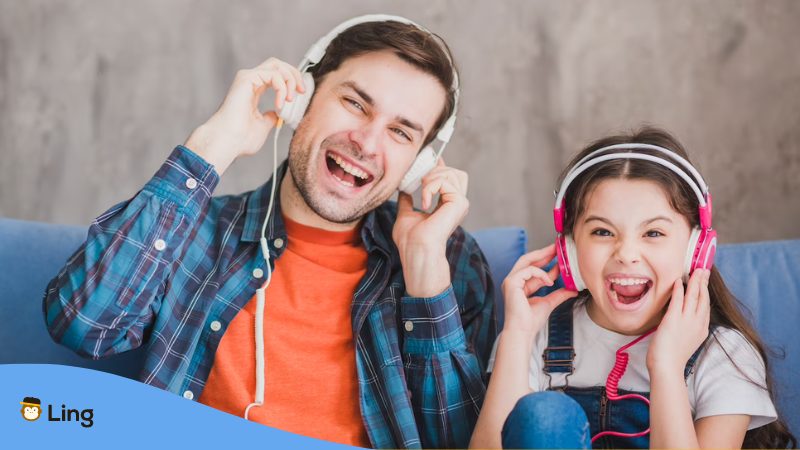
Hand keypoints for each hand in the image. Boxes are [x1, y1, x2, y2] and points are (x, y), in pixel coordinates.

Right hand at [184, 57, 305, 174]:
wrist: (227, 142)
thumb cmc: (240, 138)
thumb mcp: (263, 126)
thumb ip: (271, 117)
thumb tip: (278, 114)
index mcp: (253, 90)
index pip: (276, 74)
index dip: (291, 80)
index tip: (301, 93)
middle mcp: (250, 81)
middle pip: (277, 64)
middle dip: (293, 74)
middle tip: (301, 90)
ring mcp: (247, 78)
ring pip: (276, 66)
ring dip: (290, 81)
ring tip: (290, 99)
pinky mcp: (246, 78)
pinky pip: (273, 75)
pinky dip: (282, 87)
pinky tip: (281, 103)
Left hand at [392, 158, 468, 296]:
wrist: (416, 251)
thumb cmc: (411, 240)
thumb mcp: (406, 214)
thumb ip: (407, 201)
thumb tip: (403, 189)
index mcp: (446, 205)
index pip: (449, 178)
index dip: (440, 165)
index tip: (428, 157)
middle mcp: (456, 204)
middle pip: (456, 172)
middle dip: (436, 170)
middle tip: (420, 180)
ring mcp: (460, 203)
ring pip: (452, 174)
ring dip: (432, 178)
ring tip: (422, 192)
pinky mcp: (460, 203)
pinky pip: (445, 182)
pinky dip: (430, 187)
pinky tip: (424, 202)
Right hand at [501, 244, 578, 336]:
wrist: (523, 331)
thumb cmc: (530, 321)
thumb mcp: (549, 303)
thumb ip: (559, 294)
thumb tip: (572, 289)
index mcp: (521, 286)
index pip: (534, 268)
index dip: (547, 261)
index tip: (559, 256)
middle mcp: (514, 281)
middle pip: (528, 260)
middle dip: (543, 252)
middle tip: (556, 247)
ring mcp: (511, 281)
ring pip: (526, 261)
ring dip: (542, 256)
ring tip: (555, 253)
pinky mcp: (511, 282)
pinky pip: (527, 270)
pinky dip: (540, 273)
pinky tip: (550, 280)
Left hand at [647, 269, 710, 372]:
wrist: (667, 367)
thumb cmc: (672, 357)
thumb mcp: (687, 341)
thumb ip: (688, 328)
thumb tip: (684, 319)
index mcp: (701, 329)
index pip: (705, 306)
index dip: (705, 292)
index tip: (705, 281)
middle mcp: (697, 323)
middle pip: (703, 298)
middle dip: (703, 282)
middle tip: (704, 269)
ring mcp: (686, 321)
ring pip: (693, 296)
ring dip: (695, 281)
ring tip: (695, 270)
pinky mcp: (673, 320)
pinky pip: (678, 301)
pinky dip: (679, 290)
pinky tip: (679, 281)